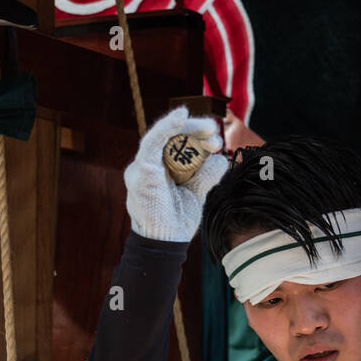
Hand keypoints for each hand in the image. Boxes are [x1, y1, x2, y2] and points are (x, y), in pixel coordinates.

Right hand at [124, 106, 228, 243]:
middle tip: (215, 131)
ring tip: (209, 128)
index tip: (217, 140)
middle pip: (171, 137)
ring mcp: (141, 168)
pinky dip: (166, 127)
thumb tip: (220, 158)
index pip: (176, 143)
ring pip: (164, 137)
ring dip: (188, 129)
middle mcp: (148, 165)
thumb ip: (206, 175)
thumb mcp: (198, 192)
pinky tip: (181, 116)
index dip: (197, 136)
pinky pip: (151, 143)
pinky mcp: (140, 172)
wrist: (166, 244)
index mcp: (159, 169)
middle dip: (195, 131)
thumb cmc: (178, 221)